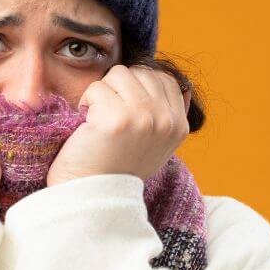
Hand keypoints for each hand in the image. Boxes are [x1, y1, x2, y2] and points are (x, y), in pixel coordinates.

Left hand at [46, 65, 192, 186]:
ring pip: (118, 74)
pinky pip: (96, 88)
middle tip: (109, 119)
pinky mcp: (118, 119)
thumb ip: (168, 115)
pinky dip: (85, 104)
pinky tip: (87, 127)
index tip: (123, 113)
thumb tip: (184, 85)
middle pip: (139, 72)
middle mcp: (167, 121)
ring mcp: (145, 118)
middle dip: (118, 89)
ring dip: (101, 94)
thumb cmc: (116, 168)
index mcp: (180, 126)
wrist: (91, 197)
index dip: (136, 87)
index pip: (163, 78)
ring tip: (98, 120)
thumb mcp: (156, 144)